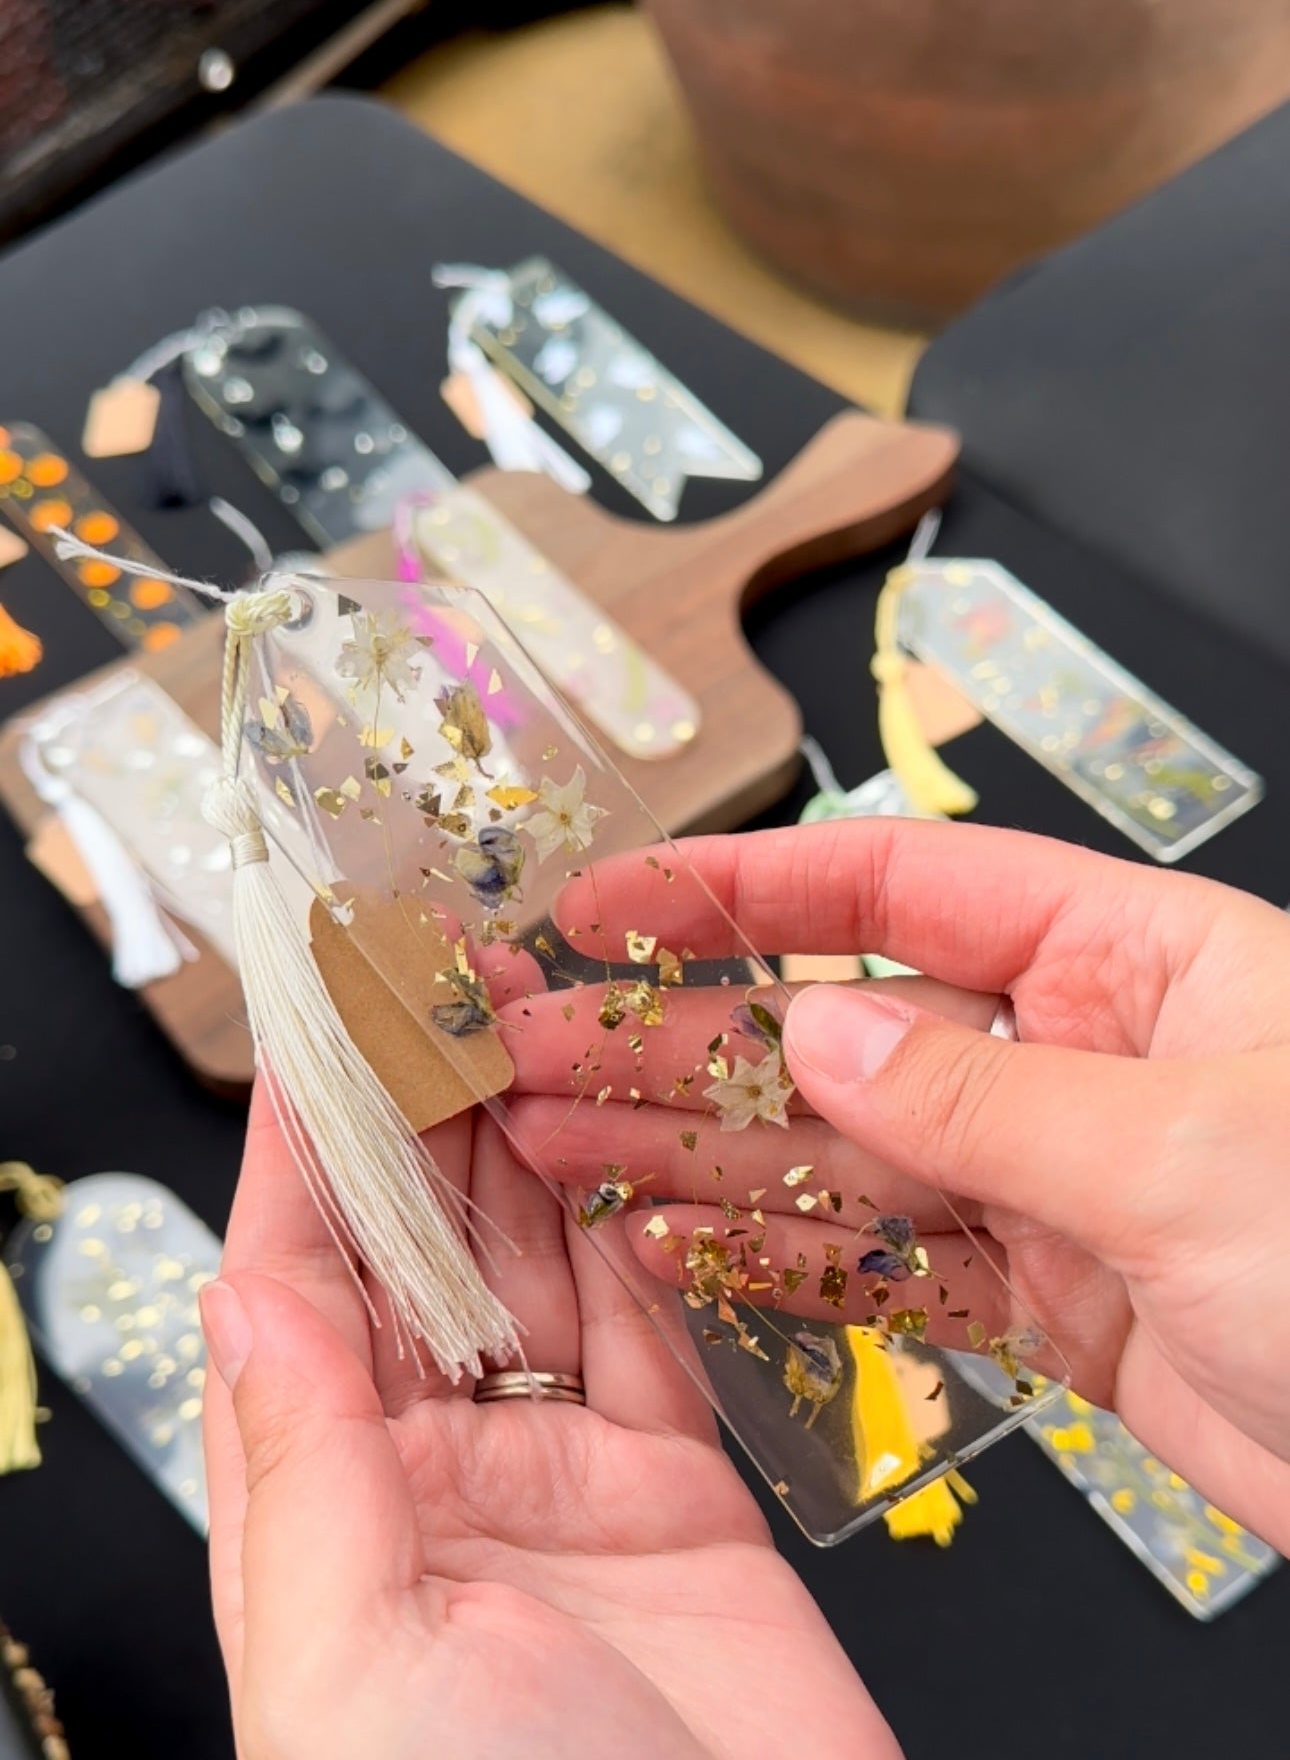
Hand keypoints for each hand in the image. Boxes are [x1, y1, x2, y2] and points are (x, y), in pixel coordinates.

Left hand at [202, 1080, 899, 1759]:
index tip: (312, 1030)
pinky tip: (623, 1147)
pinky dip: (636, 1234)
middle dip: (422, 1116)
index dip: (302, 1152)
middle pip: (417, 1257)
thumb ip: (306, 1471)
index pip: (294, 1292)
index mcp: (323, 1523)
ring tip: (527, 1025)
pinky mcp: (679, 1496)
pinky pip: (650, 1332)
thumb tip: (248, 1291)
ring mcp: (561, 1486)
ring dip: (526, 1148)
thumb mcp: (352, 1667)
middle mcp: (433, 1488)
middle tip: (436, 987)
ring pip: (532, 1273)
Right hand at [514, 820, 1289, 1550]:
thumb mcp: (1182, 1150)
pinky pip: (886, 1271)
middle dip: (679, 1037)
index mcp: (1128, 963)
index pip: (898, 891)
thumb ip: (977, 1100)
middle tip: (536, 1043)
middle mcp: (1078, 1058)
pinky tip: (677, 1253)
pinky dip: (781, 1268)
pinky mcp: (1053, 1302)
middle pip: (837, 1030)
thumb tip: (817, 1039)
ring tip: (559, 1145)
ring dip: (697, 1156)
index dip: (742, 889)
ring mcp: (1056, 1183)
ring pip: (839, 1158)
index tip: (616, 897)